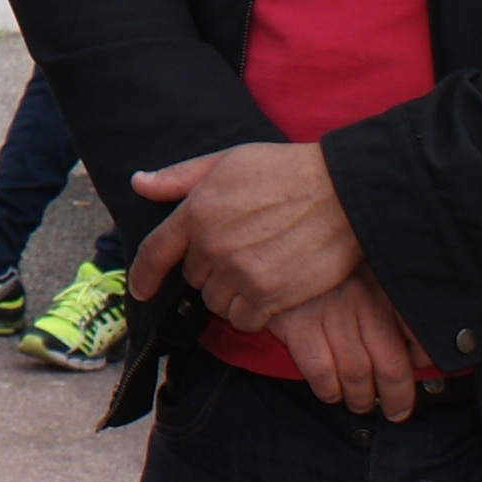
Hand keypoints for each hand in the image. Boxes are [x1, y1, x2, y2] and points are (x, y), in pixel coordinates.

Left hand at [128, 141, 362, 328]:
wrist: (342, 194)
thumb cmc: (286, 171)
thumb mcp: (227, 161)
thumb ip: (180, 177)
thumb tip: (139, 183)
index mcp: (196, 212)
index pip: (155, 251)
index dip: (142, 275)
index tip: (138, 291)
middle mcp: (211, 246)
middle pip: (193, 277)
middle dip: (209, 268)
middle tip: (240, 249)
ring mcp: (240, 273)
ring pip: (215, 301)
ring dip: (229, 293)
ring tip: (256, 270)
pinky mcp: (270, 295)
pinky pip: (244, 320)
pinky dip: (251, 313)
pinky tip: (267, 295)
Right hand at [266, 272, 439, 420]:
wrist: (273, 244)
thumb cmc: (323, 265)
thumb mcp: (365, 268)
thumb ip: (393, 304)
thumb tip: (417, 349)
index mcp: (383, 284)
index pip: (420, 333)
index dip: (425, 361)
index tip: (419, 368)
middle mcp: (361, 298)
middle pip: (390, 365)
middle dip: (396, 397)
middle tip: (394, 409)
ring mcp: (328, 311)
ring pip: (356, 373)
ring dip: (360, 398)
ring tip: (359, 402)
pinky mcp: (295, 322)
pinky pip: (320, 370)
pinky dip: (329, 389)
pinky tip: (330, 389)